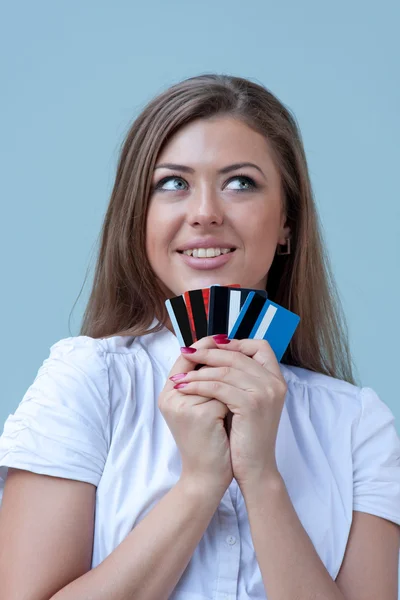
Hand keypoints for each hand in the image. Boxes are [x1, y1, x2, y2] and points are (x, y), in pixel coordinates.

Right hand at [158, 336, 233, 496]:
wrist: (207, 476)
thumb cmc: (208, 440)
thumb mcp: (201, 406)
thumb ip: (205, 383)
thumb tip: (222, 352)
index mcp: (169, 392)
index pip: (186, 356)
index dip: (206, 346)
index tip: (224, 338)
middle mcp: (170, 396)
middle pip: (199, 361)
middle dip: (220, 356)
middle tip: (237, 349)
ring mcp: (184, 406)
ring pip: (215, 378)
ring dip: (230, 381)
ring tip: (240, 387)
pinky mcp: (201, 416)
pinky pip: (224, 395)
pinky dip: (234, 400)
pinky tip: (238, 410)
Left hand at [172, 336, 286, 489]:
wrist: (255, 468)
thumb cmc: (246, 436)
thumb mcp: (247, 401)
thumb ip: (238, 378)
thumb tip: (212, 353)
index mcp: (275, 379)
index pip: (260, 346)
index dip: (235, 343)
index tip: (212, 346)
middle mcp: (274, 382)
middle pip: (237, 355)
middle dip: (207, 352)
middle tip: (186, 352)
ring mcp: (265, 392)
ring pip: (225, 370)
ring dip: (197, 370)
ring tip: (179, 375)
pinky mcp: (252, 404)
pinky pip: (218, 387)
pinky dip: (197, 385)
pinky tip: (183, 388)